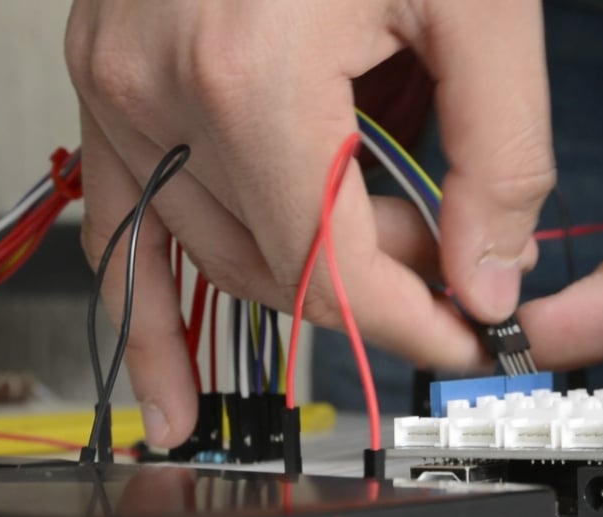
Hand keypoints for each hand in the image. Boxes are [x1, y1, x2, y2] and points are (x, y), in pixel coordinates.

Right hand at [64, 0, 553, 445]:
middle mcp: (157, 85)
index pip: (331, 267)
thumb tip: (488, 277)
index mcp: (251, 72)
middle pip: (275, 261)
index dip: (411, 321)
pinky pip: (116, 222)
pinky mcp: (102, 76)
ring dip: (299, 272)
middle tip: (450, 253)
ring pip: (208, 250)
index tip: (467, 338)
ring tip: (373, 252)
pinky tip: (171, 391)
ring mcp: (112, 81)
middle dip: (375, 283)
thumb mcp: (484, 7)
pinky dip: (149, 304)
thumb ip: (500, 155)